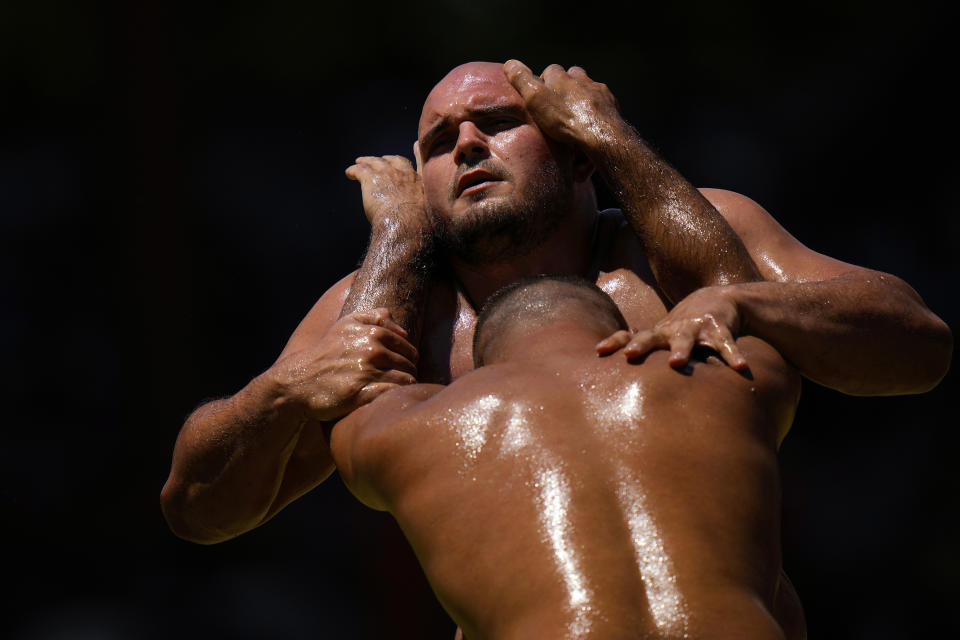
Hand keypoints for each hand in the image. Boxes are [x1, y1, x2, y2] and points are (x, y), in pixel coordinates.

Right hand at [271, 308, 417, 421]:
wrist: (298, 380)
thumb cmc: (326, 352)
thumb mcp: (346, 325)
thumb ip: (376, 317)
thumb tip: (404, 331)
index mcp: (372, 333)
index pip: (407, 348)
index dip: (408, 359)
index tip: (401, 368)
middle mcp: (371, 350)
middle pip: (409, 365)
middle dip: (408, 373)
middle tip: (400, 383)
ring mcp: (365, 373)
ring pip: (404, 380)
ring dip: (404, 387)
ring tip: (396, 392)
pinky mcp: (358, 394)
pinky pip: (390, 395)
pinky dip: (393, 397)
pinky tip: (387, 400)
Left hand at [345, 155, 427, 228]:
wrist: (405, 223)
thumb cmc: (417, 223)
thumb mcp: (428, 209)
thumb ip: (424, 202)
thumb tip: (420, 210)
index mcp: (416, 180)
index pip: (415, 162)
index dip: (410, 155)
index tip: (412, 146)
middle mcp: (402, 173)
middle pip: (391, 160)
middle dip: (383, 159)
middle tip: (377, 161)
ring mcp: (386, 173)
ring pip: (373, 162)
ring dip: (366, 162)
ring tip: (359, 163)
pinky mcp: (371, 178)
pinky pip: (359, 170)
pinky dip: (353, 171)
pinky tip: (349, 173)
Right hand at [503, 59, 625, 154]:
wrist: (599, 133)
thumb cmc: (564, 118)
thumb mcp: (535, 98)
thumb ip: (522, 80)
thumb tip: (509, 63)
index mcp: (561, 76)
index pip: (550, 70)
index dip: (545, 81)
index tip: (542, 94)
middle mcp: (581, 78)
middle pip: (572, 75)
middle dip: (566, 85)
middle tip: (560, 103)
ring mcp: (598, 90)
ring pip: (588, 87)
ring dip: (583, 95)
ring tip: (577, 111)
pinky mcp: (611, 104)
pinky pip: (602, 102)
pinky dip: (597, 107)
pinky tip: (593, 119)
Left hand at [596, 286, 747, 369]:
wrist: (719, 300)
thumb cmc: (683, 326)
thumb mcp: (662, 336)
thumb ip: (642, 347)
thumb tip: (613, 365)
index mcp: (657, 334)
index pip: (630, 337)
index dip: (615, 342)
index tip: (599, 351)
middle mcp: (672, 330)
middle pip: (652, 338)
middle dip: (641, 346)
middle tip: (629, 355)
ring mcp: (695, 327)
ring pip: (686, 339)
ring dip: (681, 350)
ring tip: (677, 363)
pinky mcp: (720, 329)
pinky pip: (726, 344)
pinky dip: (733, 356)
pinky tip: (740, 368)